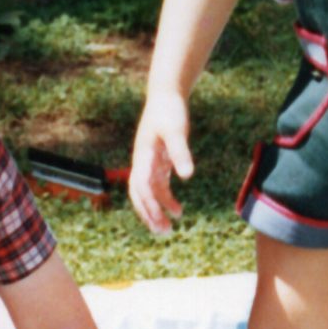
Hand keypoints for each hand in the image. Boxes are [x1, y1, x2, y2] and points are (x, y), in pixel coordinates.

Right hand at [129, 95, 193, 233]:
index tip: (161, 220)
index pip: (142, 187)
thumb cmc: (169, 111)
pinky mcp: (158, 162)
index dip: (150, 204)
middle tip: (162, 232)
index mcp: (142, 156)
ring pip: (148, 194)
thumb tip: (187, 176)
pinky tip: (177, 211)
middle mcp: (142, 162)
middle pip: (140, 195)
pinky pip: (158, 186)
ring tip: (169, 229)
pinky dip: (165, 199)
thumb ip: (180, 152)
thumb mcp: (176, 130)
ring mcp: (148, 163)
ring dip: (157, 211)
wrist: (166, 96)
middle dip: (149, 214)